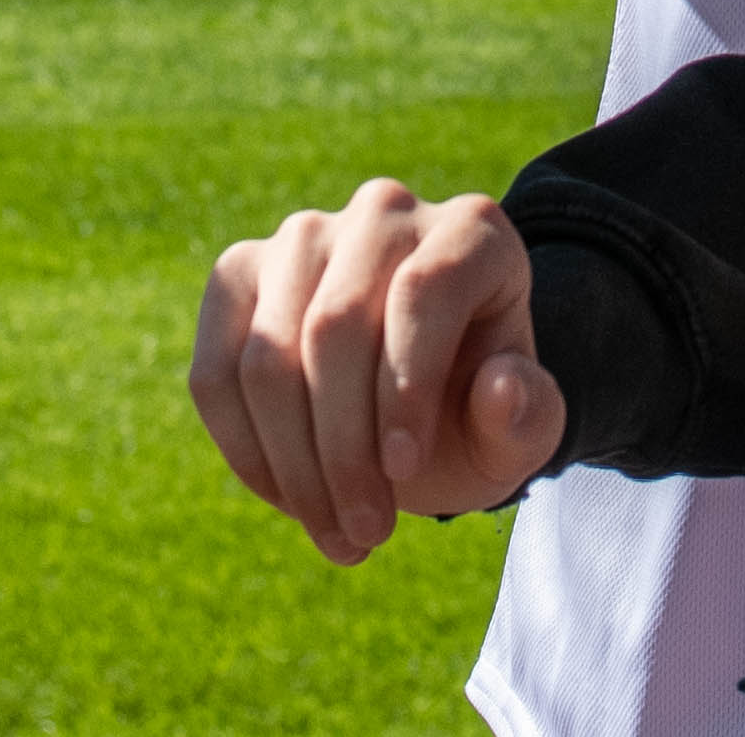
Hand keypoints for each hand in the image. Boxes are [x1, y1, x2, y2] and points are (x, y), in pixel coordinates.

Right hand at [189, 181, 565, 563]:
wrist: (420, 407)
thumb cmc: (474, 411)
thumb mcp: (517, 431)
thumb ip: (528, 417)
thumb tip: (502, 389)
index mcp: (472, 231)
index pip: (424, 293)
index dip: (406, 389)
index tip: (406, 473)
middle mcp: (383, 212)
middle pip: (336, 326)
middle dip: (344, 448)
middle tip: (367, 533)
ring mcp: (302, 236)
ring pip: (269, 354)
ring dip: (294, 463)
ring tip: (336, 532)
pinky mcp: (239, 274)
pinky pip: (216, 372)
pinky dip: (245, 450)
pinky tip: (289, 499)